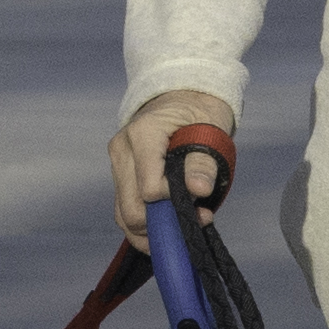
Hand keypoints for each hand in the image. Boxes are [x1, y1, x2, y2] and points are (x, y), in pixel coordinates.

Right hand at [107, 89, 237, 239]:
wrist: (183, 97)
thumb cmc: (200, 113)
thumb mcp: (211, 129)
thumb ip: (203, 161)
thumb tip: (198, 189)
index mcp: (142, 134)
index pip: (148, 188)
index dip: (173, 202)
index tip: (200, 200)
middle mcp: (122, 150)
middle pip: (131, 209)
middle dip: (163, 225)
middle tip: (195, 220)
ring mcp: (118, 164)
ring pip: (124, 216)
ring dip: (154, 230)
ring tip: (184, 226)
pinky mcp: (120, 176)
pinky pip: (124, 212)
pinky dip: (146, 227)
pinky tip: (168, 228)